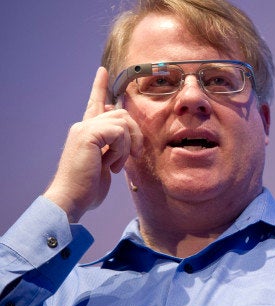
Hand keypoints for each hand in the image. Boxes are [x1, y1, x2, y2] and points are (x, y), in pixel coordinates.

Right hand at [43, 67, 142, 222]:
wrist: (71, 198)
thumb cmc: (87, 187)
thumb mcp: (105, 163)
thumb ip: (112, 145)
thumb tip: (123, 131)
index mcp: (87, 131)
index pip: (95, 103)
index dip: (100, 87)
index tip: (103, 71)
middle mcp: (84, 126)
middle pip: (121, 113)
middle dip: (135, 134)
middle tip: (134, 156)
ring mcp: (85, 128)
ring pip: (123, 122)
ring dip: (128, 146)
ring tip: (118, 164)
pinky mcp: (88, 134)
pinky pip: (119, 132)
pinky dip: (122, 150)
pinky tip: (112, 165)